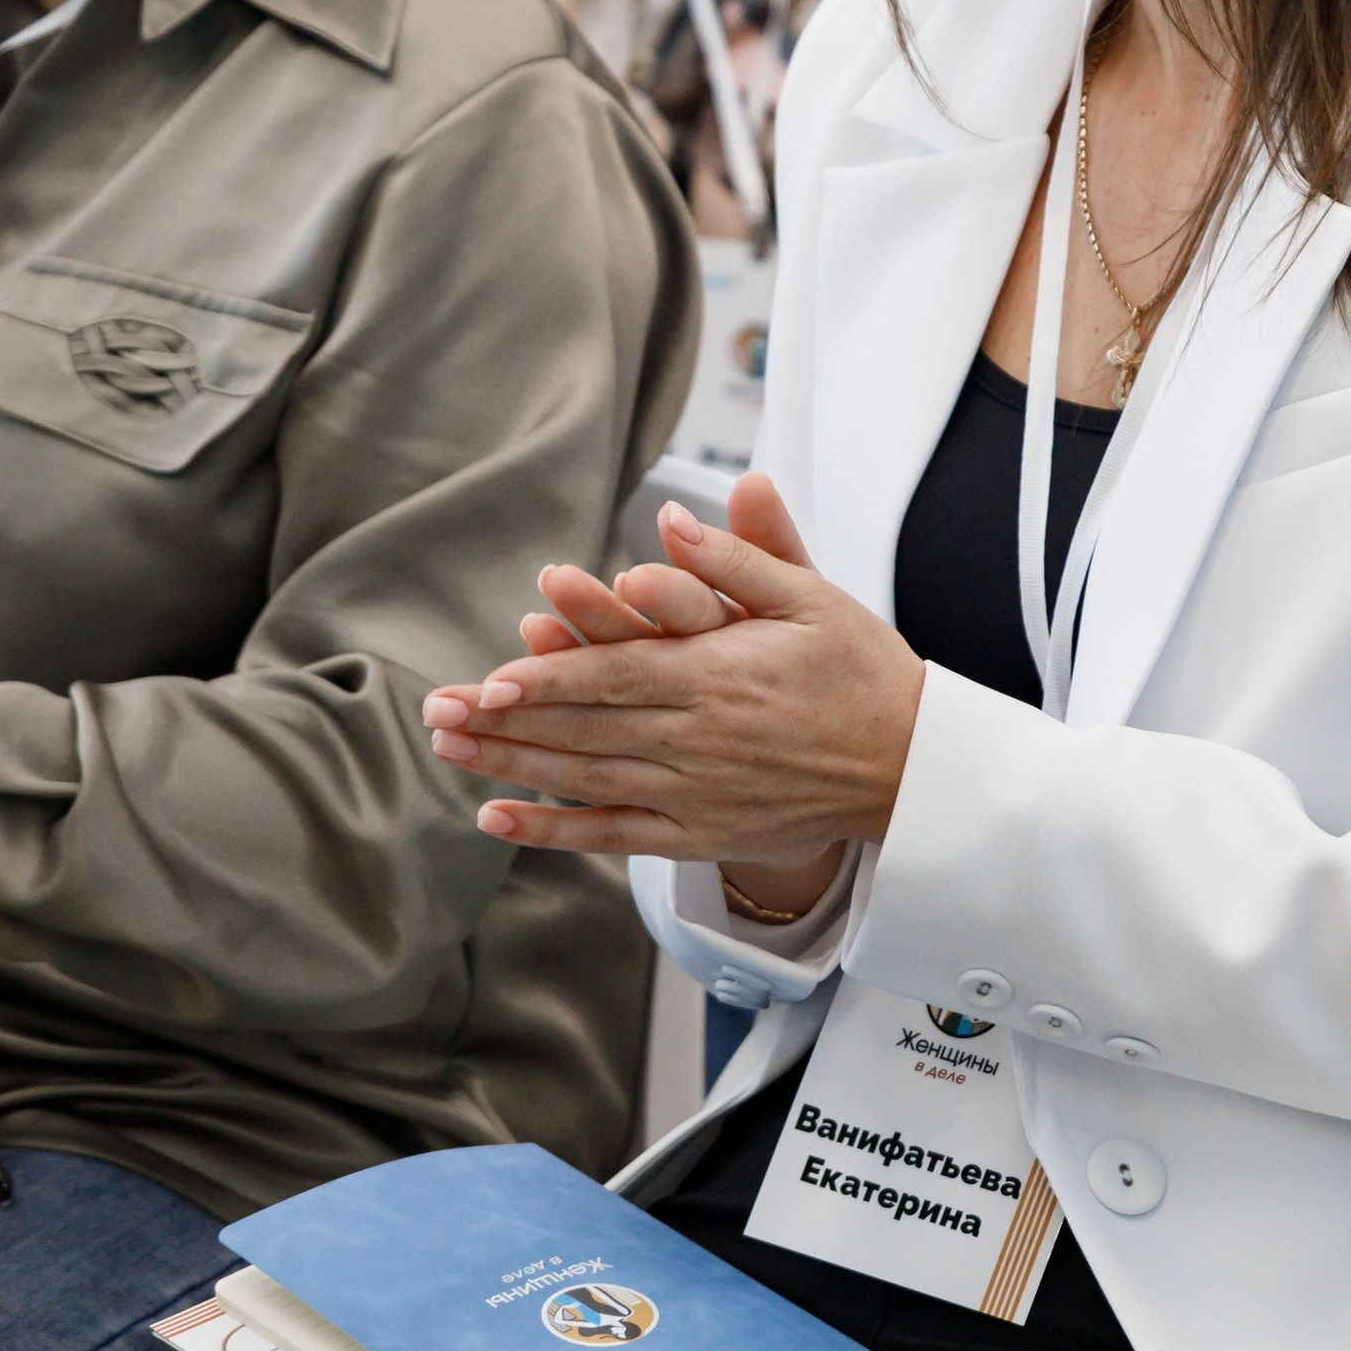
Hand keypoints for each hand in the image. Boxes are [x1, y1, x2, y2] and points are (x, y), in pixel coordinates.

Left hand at [422, 473, 924, 870]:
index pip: (619, 676)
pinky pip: (615, 836)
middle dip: (507, 721)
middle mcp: (700, 740)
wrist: (912, 768)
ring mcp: (697, 794)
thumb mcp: (812, 597)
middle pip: (586, 730)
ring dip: (512, 767)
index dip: (552, 679)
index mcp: (722, 675)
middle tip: (437, 712)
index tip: (493, 678)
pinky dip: (554, 830)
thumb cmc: (862, 670)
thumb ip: (739, 557)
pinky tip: (499, 818)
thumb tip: (674, 515)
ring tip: (450, 751)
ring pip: (587, 780)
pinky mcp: (701, 832)